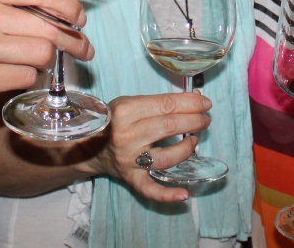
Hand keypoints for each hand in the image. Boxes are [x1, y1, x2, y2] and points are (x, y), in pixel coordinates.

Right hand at [0, 0, 93, 116]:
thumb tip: (61, 5)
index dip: (69, 6)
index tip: (79, 18)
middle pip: (49, 27)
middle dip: (73, 41)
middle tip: (82, 49)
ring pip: (41, 53)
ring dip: (46, 61)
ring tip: (37, 61)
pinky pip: (25, 77)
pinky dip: (26, 77)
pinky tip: (14, 73)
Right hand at [84, 92, 211, 202]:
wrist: (88, 147)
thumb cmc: (113, 121)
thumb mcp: (128, 103)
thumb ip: (159, 102)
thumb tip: (196, 99)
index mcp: (125, 111)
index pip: (166, 105)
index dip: (190, 103)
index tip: (205, 103)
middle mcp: (126, 135)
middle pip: (169, 127)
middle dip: (194, 121)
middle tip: (205, 119)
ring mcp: (129, 159)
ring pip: (166, 156)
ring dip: (187, 148)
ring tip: (195, 140)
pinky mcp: (131, 178)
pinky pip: (150, 189)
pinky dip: (168, 194)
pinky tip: (184, 194)